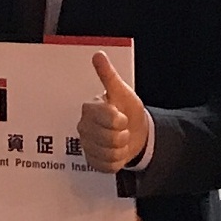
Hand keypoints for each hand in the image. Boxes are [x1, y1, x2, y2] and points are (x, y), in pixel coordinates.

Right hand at [77, 51, 147, 172]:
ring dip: (121, 148)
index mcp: (89, 109)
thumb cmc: (128, 110)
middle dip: (122, 135)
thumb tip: (98, 55)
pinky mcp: (92, 161)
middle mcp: (83, 127)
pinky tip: (117, 152)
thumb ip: (108, 75)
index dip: (120, 120)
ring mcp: (86, 145)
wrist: (136, 133)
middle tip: (123, 130)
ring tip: (120, 141)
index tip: (122, 116)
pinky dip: (117, 161)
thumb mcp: (122, 91)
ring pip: (109, 152)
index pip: (108, 117)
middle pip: (109, 137)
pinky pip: (107, 165)